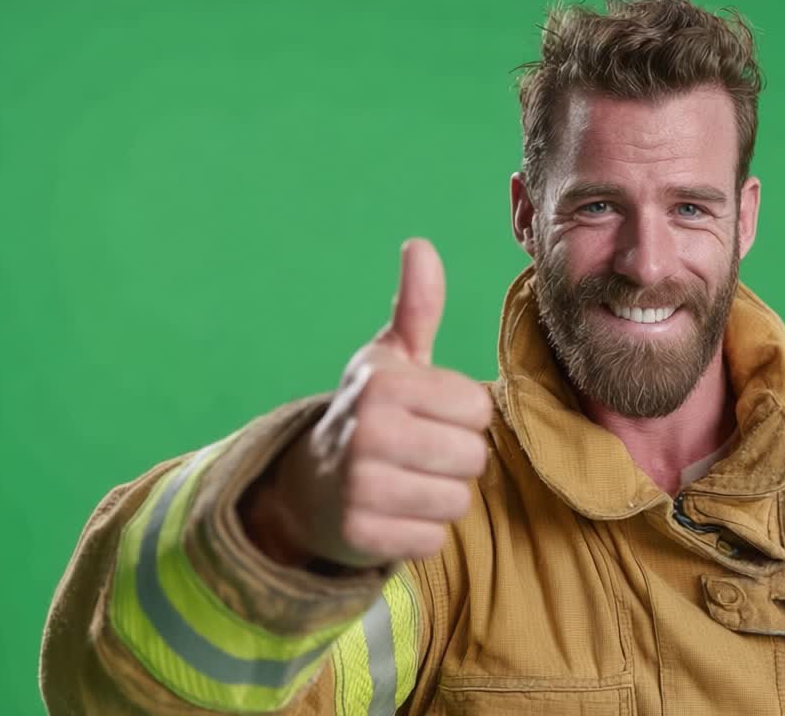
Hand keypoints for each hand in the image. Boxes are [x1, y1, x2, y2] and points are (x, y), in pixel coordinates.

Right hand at [252, 239, 492, 569]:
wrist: (306, 487)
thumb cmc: (367, 414)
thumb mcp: (388, 360)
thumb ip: (415, 307)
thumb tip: (421, 245)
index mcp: (384, 384)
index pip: (478, 410)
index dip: (461, 417)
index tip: (427, 416)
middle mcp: (368, 432)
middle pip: (473, 457)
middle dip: (454, 459)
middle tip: (416, 453)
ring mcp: (360, 487)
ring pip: (457, 501)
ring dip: (440, 497)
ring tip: (406, 481)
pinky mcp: (360, 536)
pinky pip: (432, 539)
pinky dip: (420, 532)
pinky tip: (392, 514)